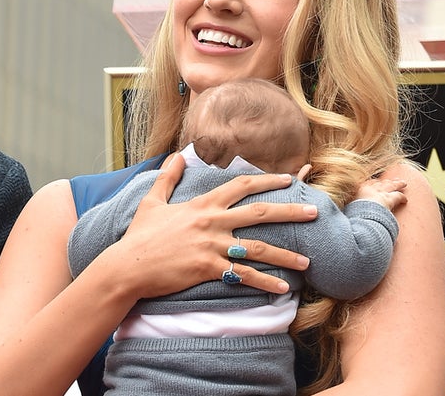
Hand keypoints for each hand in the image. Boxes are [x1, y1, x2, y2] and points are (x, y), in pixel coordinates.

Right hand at [116, 153, 316, 296]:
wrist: (129, 265)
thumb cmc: (139, 235)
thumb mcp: (151, 201)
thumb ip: (168, 178)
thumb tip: (176, 155)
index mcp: (202, 205)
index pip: (241, 186)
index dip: (267, 180)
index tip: (289, 179)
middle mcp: (211, 222)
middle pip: (260, 213)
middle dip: (291, 212)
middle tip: (315, 212)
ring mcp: (211, 246)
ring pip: (258, 248)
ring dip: (286, 255)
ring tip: (307, 261)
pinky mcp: (209, 268)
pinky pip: (243, 275)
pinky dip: (265, 282)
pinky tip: (283, 288)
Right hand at [355, 177, 407, 211]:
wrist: (361, 215)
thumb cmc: (354, 213)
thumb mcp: (350, 206)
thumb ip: (353, 205)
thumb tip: (351, 208)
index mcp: (360, 189)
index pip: (368, 183)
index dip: (374, 182)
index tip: (376, 182)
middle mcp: (371, 188)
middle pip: (381, 182)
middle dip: (386, 181)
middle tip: (391, 180)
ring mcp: (380, 193)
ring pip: (391, 185)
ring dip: (397, 184)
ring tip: (402, 183)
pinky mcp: (389, 199)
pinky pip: (398, 196)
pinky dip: (402, 197)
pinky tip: (405, 200)